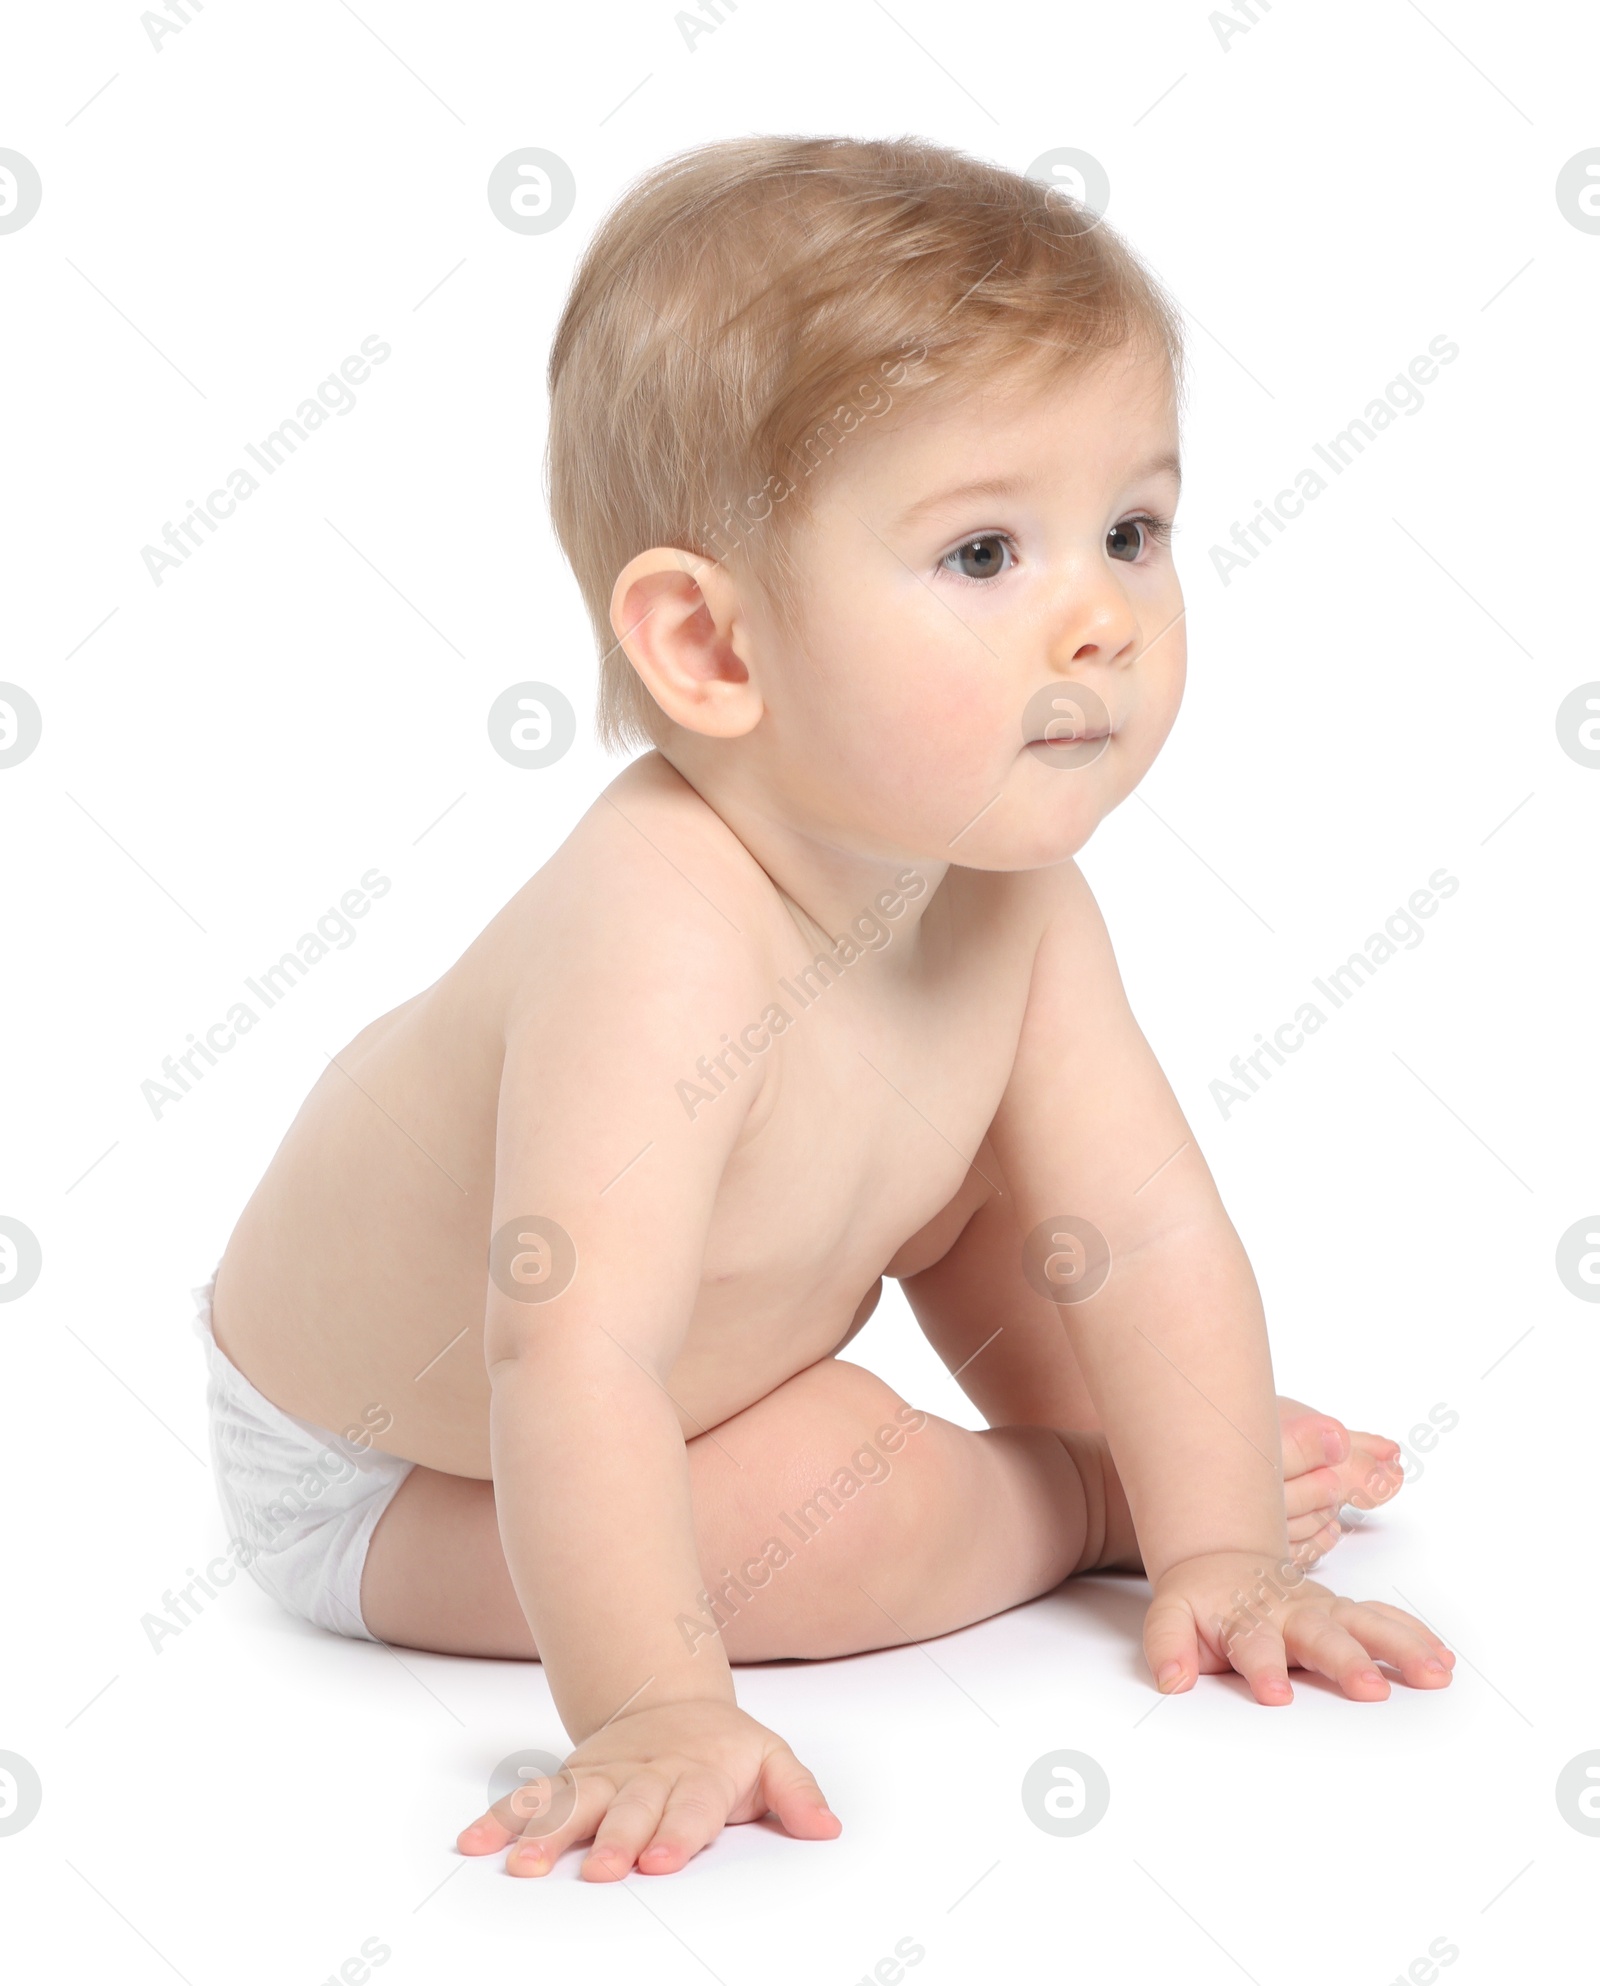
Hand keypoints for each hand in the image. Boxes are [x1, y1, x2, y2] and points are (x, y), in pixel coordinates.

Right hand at [456, 1699, 840, 1879]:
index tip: (661, 1861)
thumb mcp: (771, 1760)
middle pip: (628, 1809)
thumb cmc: (723, 1750)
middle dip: (614, 1839)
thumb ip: (796, 1794)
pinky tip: (474, 1843)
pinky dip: (500, 1818)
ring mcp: (603, 1776)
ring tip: (523, 1865)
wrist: (669, 1702)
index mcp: (697, 1775)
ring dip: (546, 1834)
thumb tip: (827, 1828)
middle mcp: (645, 1776)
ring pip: (571, 1803)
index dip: (676, 1833)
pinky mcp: (570, 1778)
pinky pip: (531, 1798)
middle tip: (601, 1871)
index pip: (689, 1807)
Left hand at [1143, 1551, 1455, 1703]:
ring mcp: (1323, 1610)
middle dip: (1347, 1662)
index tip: (1276, 1695)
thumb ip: (1168, 1645)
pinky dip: (1413, 1636)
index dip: (1263, 1668)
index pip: (1254, 1646)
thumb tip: (1172, 1679)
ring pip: (1365, 1625)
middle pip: (1321, 1637)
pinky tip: (1441, 1659)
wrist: (1222, 1561)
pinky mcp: (1344, 1612)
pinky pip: (1383, 1620)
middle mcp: (1291, 1613)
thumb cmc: (1201, 1601)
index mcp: (1246, 1619)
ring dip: (1400, 1648)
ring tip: (1433, 1673)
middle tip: (1371, 1689)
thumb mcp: (1170, 1617)